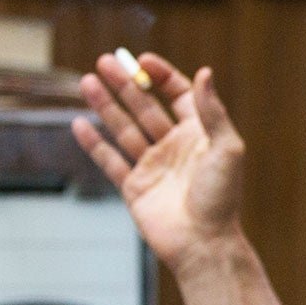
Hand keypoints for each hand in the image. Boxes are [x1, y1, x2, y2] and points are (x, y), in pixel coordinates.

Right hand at [72, 52, 245, 272]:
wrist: (203, 243)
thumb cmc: (221, 198)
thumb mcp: (226, 148)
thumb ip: (212, 111)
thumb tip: (205, 71)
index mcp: (200, 136)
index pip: (179, 96)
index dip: (162, 77)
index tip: (143, 61)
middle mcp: (175, 148)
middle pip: (146, 108)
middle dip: (125, 84)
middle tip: (105, 60)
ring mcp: (153, 167)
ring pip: (124, 129)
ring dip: (106, 105)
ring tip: (87, 81)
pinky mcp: (134, 188)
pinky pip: (110, 161)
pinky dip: (94, 143)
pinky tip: (79, 123)